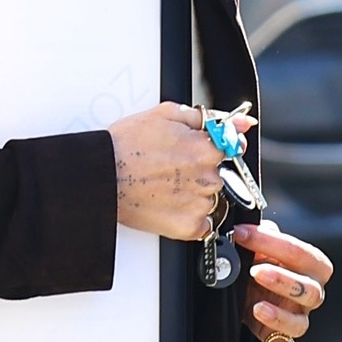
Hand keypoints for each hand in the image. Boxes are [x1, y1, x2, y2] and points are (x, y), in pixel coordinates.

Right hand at [108, 102, 254, 240]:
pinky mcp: (188, 227)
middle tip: (171, 165)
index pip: (230, 146)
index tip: (203, 148)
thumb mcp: (167, 114)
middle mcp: (207, 178)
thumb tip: (240, 122)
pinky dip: (191, 216)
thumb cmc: (127, 144)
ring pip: (210, 197)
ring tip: (165, 184)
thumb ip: (208, 117)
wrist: (101, 175)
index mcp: (205, 148)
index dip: (214, 145)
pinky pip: (203, 223)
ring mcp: (199, 204)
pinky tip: (169, 202)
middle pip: (218, 172)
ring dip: (195, 191)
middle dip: (200, 168)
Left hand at [232, 220, 332, 341]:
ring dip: (279, 315)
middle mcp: (309, 293)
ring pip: (300, 323)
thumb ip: (262, 235)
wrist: (252, 286)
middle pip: (310, 290)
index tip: (242, 234)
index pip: (301, 253)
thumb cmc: (263, 260)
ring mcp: (297, 317)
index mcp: (309, 265)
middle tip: (256, 271)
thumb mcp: (263, 244)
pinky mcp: (281, 337)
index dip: (271, 242)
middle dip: (282, 280)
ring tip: (257, 306)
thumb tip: (248, 225)